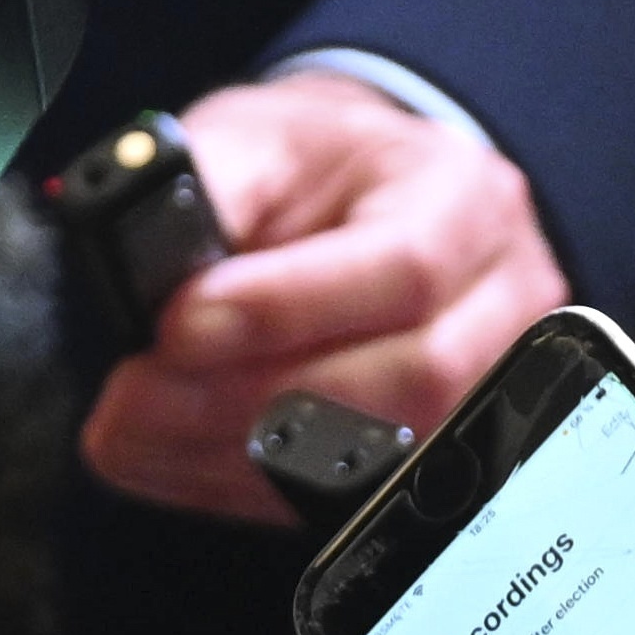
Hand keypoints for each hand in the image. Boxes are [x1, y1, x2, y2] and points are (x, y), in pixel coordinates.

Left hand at [77, 72, 564, 523]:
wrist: (356, 198)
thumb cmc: (310, 167)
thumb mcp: (258, 135)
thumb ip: (213, 181)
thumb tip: (148, 251)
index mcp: (462, 196)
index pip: (403, 265)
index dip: (287, 308)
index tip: (177, 326)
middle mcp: (500, 296)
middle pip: (407, 377)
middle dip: (251, 400)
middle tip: (133, 400)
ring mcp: (488, 386)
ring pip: (389, 456)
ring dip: (243, 456)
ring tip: (135, 434)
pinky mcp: (439, 452)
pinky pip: (356, 499)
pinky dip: (250, 489)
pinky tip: (175, 462)